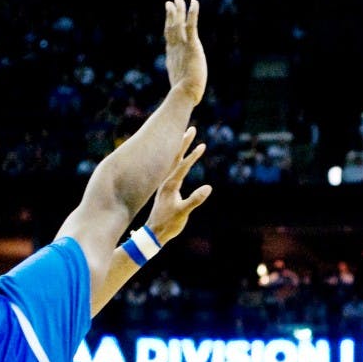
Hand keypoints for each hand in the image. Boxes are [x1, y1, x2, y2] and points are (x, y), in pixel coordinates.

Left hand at [144, 127, 211, 243]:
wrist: (154, 232)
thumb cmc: (168, 223)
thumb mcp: (183, 212)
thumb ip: (194, 200)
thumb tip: (208, 188)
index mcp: (170, 184)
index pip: (182, 165)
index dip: (193, 155)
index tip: (202, 145)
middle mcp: (166, 180)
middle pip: (175, 157)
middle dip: (184, 142)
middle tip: (191, 129)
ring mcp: (165, 183)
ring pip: (172, 161)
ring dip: (180, 148)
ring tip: (186, 137)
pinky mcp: (166, 188)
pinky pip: (172, 168)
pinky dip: (177, 159)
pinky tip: (180, 157)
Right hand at [164, 0, 206, 104]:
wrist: (185, 94)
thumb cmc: (183, 98)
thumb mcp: (180, 90)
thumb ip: (180, 90)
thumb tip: (178, 104)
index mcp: (172, 59)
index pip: (170, 41)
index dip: (168, 29)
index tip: (168, 22)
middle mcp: (175, 50)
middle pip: (170, 28)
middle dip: (170, 15)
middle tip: (170, 3)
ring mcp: (182, 47)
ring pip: (178, 23)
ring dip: (178, 10)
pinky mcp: (192, 45)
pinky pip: (191, 25)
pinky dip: (192, 13)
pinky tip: (194, 2)